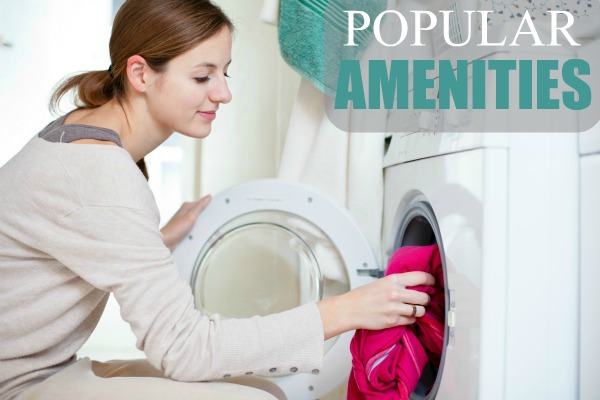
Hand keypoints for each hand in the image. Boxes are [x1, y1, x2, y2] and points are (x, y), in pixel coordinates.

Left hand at [160, 195, 211, 251]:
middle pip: (200, 212)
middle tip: (211, 219)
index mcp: (187, 207)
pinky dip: (198, 232)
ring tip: (203, 229)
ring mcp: (185, 222)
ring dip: (201, 226)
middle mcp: (185, 213)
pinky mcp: (184, 230)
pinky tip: (198, 234)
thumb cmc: (174, 229)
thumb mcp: (191, 216)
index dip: (209, 204)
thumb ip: (200, 206)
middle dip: (206, 216)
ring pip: (198, 222)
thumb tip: (208, 197)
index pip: (201, 202)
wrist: (166, 242)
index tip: (216, 206)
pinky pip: (195, 229)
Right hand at [317, 272, 434, 339]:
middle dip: (426, 299)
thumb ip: (398, 282)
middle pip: (424, 296)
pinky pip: (411, 321)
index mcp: (394, 280)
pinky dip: (410, 319)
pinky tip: (405, 316)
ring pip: (420, 311)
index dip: (431, 280)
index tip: (433, 283)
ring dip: (419, 311)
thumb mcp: (382, 282)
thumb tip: (415, 284)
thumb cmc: (363, 296)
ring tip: (414, 309)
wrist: (350, 309)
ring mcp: (395, 308)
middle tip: (423, 300)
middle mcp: (396, 293)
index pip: (421, 277)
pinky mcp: (393, 321)